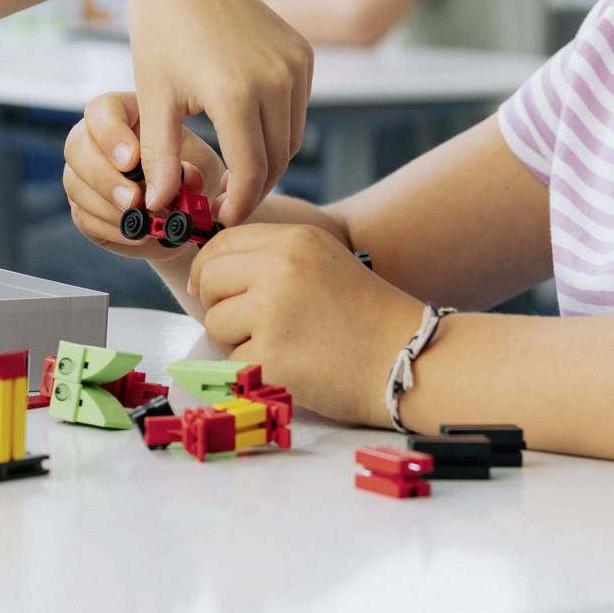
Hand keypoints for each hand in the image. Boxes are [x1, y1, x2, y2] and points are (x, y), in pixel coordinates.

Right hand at [62, 94, 230, 255]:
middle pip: (76, 146)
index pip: (102, 111)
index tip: (132, 160)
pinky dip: (110, 229)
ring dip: (109, 207)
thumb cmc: (190, 177)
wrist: (183, 215)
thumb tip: (183, 178)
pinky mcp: (81, 207)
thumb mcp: (200, 166)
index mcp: (125, 115)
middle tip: (134, 198)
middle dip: (105, 177)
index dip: (111, 135)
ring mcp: (81, 174)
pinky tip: (136, 234)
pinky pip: (82, 216)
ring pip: (74, 184)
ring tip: (142, 220)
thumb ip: (190, 166)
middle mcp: (94, 139)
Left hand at [121, 0, 311, 224]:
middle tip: (227, 204)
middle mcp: (276, 79)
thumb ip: (161, 158)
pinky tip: (249, 134)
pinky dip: (279, 128)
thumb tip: (157, 209)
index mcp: (237, 94)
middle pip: (277, 159)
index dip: (238, 204)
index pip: (251, 171)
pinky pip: (298, 108)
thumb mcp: (154, 98)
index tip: (221, 221)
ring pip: (293, 137)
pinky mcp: (303, 53)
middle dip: (254, 189)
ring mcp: (295, 64)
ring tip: (237, 176)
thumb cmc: (160, 33)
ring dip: (269, 161)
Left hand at [188, 222, 426, 425]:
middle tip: (251, 325)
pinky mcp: (269, 358)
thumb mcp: (323, 261)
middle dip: (219, 306)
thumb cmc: (364, 315)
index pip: (221, 243)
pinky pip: (231, 363)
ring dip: (237, 341)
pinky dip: (253, 371)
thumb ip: (271, 257)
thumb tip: (207, 272)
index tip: (211, 289)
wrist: (406, 358)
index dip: (208, 269)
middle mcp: (280, 269)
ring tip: (282, 345)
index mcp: (294, 241)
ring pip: (215, 324)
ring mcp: (273, 314)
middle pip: (209, 282)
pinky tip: (290, 367)